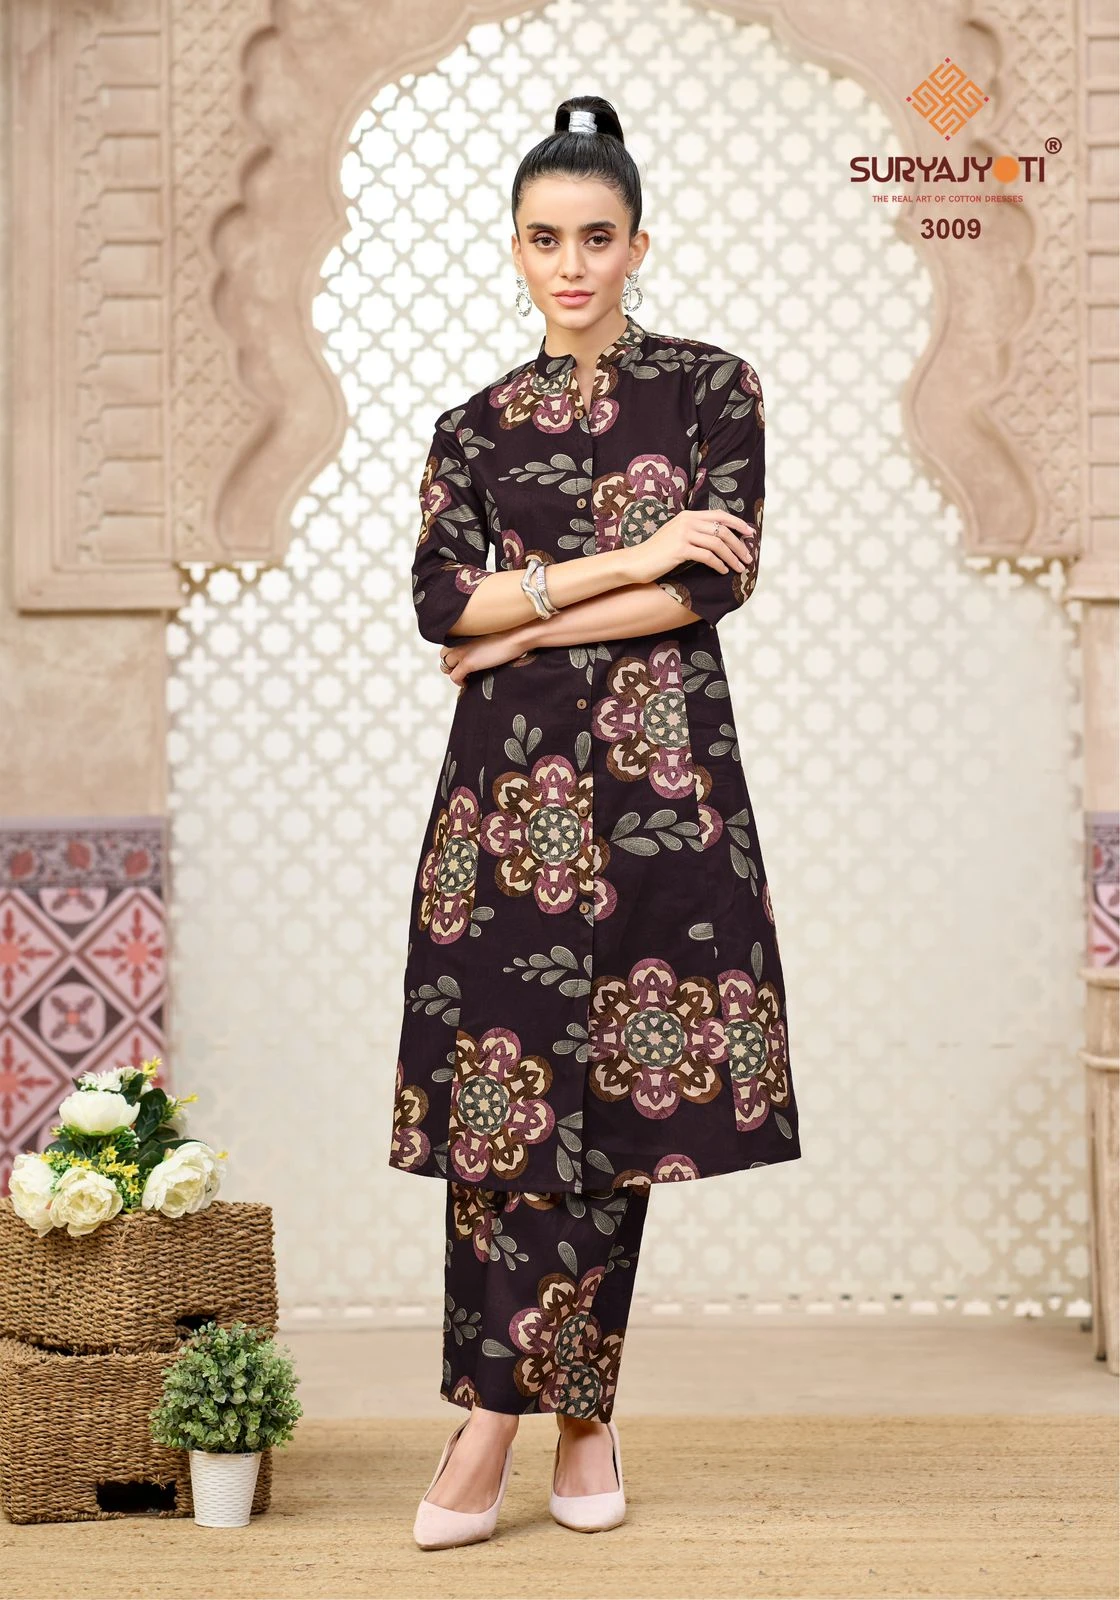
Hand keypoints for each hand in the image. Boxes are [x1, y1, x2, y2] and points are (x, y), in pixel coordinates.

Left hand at [439, 625, 534, 686]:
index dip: (454, 655)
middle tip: (463, 670)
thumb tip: (476, 649)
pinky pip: (454, 677)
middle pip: (443, 656)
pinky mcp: (468, 663)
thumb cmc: (507, 633)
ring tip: (465, 676)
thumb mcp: (485, 632)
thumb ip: (475, 638)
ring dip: (454, 672)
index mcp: (461, 631)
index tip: (462, 660)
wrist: (516, 636)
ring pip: (446, 666)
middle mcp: (458, 640)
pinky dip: (459, 682)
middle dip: (451, 664)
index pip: (448, 645)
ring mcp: (461, 652)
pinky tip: (467, 682)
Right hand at [620, 509, 756, 584]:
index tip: (750, 534)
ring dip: (732, 557)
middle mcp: (687, 521)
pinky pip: (707, 556)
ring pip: (718, 544)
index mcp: (688, 515)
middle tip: (748, 558)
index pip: (719, 515)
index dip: (738, 523)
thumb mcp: (677, 536)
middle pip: (722, 530)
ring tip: (739, 567)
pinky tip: (722, 571)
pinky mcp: (680, 549)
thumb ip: (695, 532)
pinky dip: (718, 564)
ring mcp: (683, 534)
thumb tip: (719, 539)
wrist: (635, 562)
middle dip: (739, 545)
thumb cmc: (657, 553)